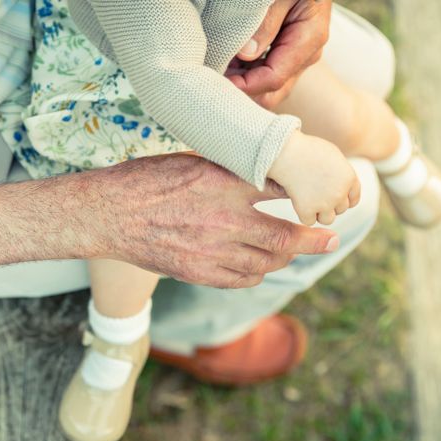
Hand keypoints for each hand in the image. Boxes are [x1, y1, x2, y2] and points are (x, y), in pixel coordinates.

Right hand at [80, 154, 339, 288]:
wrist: (109, 213)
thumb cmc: (147, 179)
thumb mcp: (192, 161)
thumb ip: (229, 170)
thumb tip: (262, 172)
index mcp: (223, 183)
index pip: (280, 190)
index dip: (304, 196)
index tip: (320, 200)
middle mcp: (223, 219)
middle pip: (284, 236)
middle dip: (313, 240)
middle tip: (331, 240)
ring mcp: (212, 250)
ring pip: (267, 261)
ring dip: (285, 257)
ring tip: (293, 251)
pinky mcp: (199, 272)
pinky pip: (243, 279)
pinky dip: (258, 272)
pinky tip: (259, 265)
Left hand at [227, 0, 331, 108]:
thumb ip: (266, 21)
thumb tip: (246, 54)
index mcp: (310, 38)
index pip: (274, 77)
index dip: (244, 85)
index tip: (218, 78)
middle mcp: (306, 55)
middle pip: (272, 94)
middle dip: (243, 92)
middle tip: (214, 78)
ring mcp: (297, 58)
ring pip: (267, 90)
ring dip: (241, 83)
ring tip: (218, 67)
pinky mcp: (286, 55)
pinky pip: (264, 75)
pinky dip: (244, 74)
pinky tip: (227, 61)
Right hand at [267, 131, 360, 224]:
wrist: (286, 153)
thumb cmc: (306, 150)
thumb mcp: (332, 155)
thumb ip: (341, 171)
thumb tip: (342, 184)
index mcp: (349, 178)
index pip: (353, 199)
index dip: (343, 199)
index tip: (331, 196)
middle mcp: (339, 193)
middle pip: (340, 210)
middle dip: (329, 204)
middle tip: (315, 192)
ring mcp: (324, 203)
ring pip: (327, 219)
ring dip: (319, 212)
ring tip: (308, 199)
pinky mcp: (307, 210)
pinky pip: (309, 221)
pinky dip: (303, 214)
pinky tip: (298, 201)